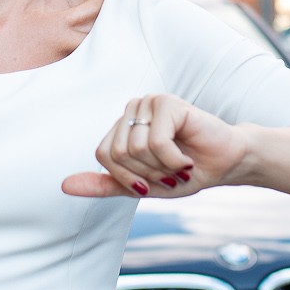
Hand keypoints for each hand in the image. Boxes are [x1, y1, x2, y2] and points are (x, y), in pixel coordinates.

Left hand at [61, 93, 252, 199]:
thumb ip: (105, 184)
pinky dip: (173, 160)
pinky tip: (187, 157)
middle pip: (117, 153)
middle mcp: (132, 110)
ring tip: (180, 163)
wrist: (226, 165)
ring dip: (162, 168)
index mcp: (122, 126)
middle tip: (170, 172)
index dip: (127, 177)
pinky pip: (155, 143)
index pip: (104, 156)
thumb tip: (64, 186)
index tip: (152, 182)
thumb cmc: (184, 173)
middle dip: (146, 174)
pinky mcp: (167, 103)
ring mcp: (149, 102)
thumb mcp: (141, 186)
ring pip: (135, 149)